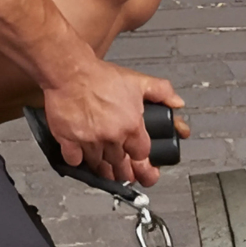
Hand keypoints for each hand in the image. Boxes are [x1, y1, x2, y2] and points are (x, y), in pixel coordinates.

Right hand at [41, 62, 186, 186]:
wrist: (70, 71)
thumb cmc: (99, 76)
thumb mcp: (138, 81)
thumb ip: (161, 92)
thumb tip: (177, 102)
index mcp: (131, 126)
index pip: (142, 155)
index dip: (144, 165)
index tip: (146, 172)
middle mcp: (112, 136)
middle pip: (121, 166)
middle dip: (124, 173)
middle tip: (125, 175)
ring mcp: (90, 141)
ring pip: (98, 165)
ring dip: (102, 168)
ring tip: (105, 169)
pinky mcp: (69, 141)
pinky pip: (75, 161)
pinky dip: (78, 161)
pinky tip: (81, 157)